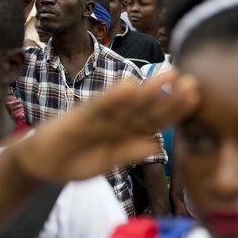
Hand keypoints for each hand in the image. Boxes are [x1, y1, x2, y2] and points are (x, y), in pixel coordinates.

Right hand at [12, 71, 198, 182]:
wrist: (41, 163)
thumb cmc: (76, 162)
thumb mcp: (106, 163)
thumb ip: (128, 153)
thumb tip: (155, 146)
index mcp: (127, 134)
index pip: (156, 120)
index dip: (176, 110)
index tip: (196, 98)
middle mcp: (117, 121)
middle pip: (148, 107)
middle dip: (170, 95)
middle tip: (192, 80)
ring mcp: (100, 116)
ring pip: (128, 102)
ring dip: (148, 88)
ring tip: (169, 74)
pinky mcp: (81, 115)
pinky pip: (100, 106)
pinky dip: (114, 97)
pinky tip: (129, 86)